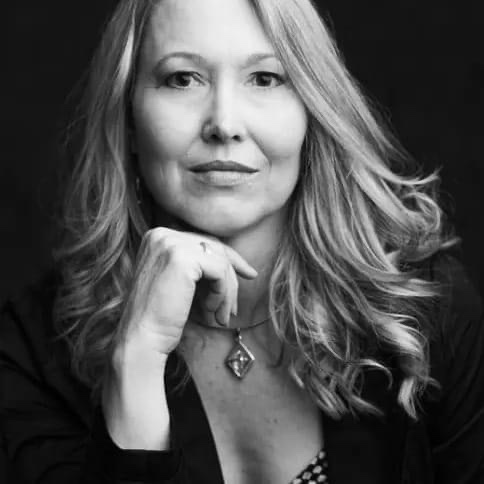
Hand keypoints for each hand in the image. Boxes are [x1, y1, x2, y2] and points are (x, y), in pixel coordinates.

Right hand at [118, 227, 257, 355]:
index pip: (204, 242)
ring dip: (228, 292)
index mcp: (158, 236)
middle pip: (215, 249)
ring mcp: (170, 243)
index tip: (249, 274)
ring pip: (220, 260)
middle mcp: (162, 234)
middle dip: (231, 279)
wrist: (142, 339)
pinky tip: (211, 310)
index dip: (229, 260)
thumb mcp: (181, 282)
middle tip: (234, 309)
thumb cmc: (161, 317)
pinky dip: (223, 293)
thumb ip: (200, 266)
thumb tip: (237, 263)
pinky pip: (220, 271)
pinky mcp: (181, 258)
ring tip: (221, 316)